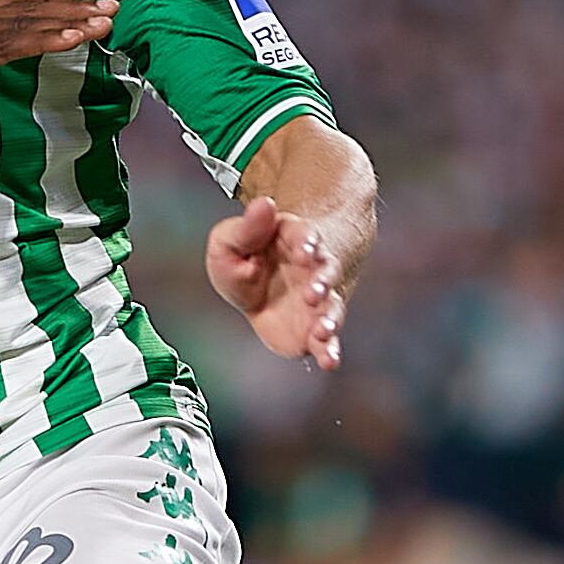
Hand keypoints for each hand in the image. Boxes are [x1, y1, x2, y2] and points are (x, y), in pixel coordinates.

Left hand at [209, 192, 346, 368]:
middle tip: (312, 293)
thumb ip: (246, 226)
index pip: (305, 236)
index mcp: (295, 240)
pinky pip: (327, 339)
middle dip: (321, 282)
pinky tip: (330, 361)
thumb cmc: (247, 256)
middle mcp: (314, 269)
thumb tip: (263, 203)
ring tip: (324, 331)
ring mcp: (319, 299)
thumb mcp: (232, 239)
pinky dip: (330, 350)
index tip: (306, 249)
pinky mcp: (314, 326)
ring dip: (330, 318)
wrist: (260, 283)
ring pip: (331, 307)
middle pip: (325, 272)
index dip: (307, 242)